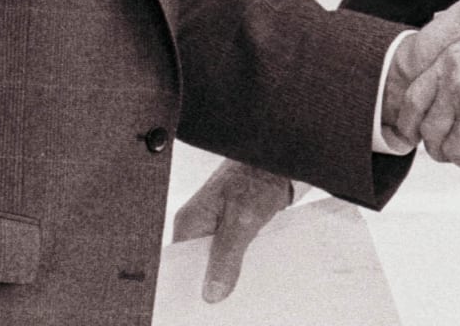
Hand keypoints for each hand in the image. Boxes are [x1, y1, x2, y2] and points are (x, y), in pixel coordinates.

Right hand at [171, 159, 293, 302]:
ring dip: (231, 273)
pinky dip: (242, 262)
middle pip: (199, 266)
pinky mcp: (232, 226)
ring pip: (218, 261)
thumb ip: (226, 255)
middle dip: (214, 282)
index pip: (180, 266)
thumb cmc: (258, 174)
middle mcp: (199, 225)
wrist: (280, 157)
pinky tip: (253, 269)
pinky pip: (232, 253)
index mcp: (190, 222)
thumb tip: (213, 291)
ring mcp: (215, 226)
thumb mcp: (243, 219)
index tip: (206, 302)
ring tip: (244, 282)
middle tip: (229, 296)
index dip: (192, 286)